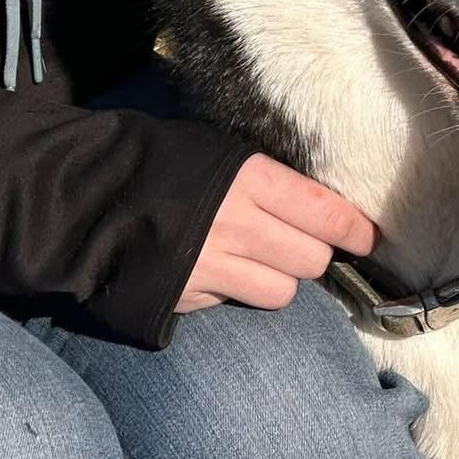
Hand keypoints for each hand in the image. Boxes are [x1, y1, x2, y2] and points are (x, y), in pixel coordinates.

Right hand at [177, 153, 376, 312]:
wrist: (91, 192)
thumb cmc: (164, 165)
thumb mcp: (221, 155)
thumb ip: (271, 183)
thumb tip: (325, 213)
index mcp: (249, 178)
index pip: (326, 214)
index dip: (355, 232)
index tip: (367, 239)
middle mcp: (237, 222)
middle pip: (312, 259)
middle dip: (311, 256)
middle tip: (294, 245)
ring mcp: (213, 263)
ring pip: (284, 291)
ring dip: (279, 280)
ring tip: (255, 261)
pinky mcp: (192, 293)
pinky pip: (241, 302)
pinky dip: (241, 293)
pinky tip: (221, 272)